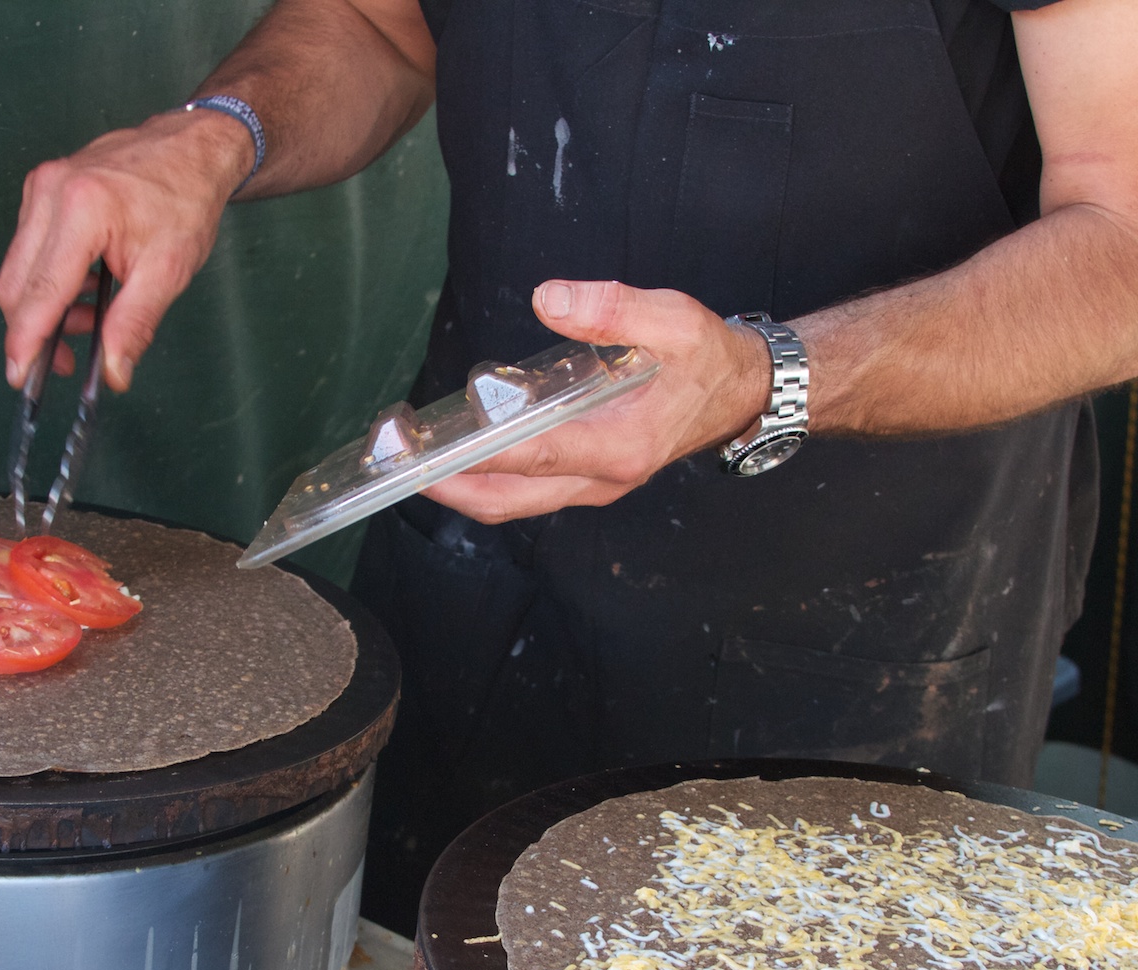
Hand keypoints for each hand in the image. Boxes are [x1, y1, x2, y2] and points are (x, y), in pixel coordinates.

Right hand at [0, 111, 254, 391]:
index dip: (25, 341)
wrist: (189, 148)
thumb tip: (113, 372)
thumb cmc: (185, 200)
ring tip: (88, 320)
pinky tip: (85, 289)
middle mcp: (49, 193)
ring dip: (44, 307)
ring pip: (19, 269)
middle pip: (15, 284)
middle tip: (67, 361)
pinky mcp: (41, 189)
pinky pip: (29, 249)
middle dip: (33, 331)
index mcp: (81, 210)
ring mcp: (40, 187)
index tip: (21, 377)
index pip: (39, 292)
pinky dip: (49, 280)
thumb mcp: (168, 270)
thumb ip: (134, 324)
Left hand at [422, 281, 771, 523]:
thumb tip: (549, 298)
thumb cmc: (709, 358)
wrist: (744, 392)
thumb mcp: (674, 320)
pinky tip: (461, 438)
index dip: (474, 455)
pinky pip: (527, 489)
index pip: (533, 456)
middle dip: (447, 486)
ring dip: (461, 484)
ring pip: (513, 502)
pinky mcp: (588, 478)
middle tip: (393, 462)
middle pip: (508, 501)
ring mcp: (594, 485)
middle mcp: (603, 478)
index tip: (424, 451)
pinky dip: (487, 473)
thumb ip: (612, 309)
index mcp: (620, 446)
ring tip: (410, 454)